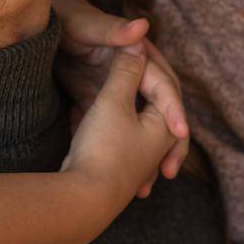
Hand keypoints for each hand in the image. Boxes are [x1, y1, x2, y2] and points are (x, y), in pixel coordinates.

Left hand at [52, 0, 189, 195]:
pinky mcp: (96, 99)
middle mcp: (133, 74)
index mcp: (140, 55)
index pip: (164, 86)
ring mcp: (116, 89)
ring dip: (141, 156)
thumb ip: (113, 30)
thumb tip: (143, 24)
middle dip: (169, 143)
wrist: (37, 22)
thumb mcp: (88, 27)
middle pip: (159, 111)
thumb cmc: (67, 19)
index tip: (181, 132)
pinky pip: (111, 128)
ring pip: (136, 127)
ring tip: (142, 187)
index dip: (174, 109)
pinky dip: (109, 148)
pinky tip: (104, 174)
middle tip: (169, 170)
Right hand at [59, 44, 178, 230]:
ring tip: (104, 91)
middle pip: (153, 106)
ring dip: (119, 106)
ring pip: (132, 123)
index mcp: (165, 125)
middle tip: (128, 63)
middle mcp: (158, 145)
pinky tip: (78, 119)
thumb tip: (138, 43)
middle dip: (140, 87)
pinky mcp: (115, 169)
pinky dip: (102, 123)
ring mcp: (138, 160)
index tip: (131, 46)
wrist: (82, 200)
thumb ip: (126, 71)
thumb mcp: (114, 101)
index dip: (145, 63)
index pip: (164, 86)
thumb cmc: (103, 148)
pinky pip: (114, 137)